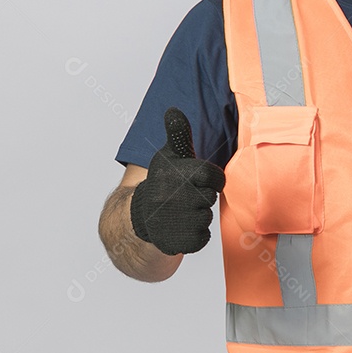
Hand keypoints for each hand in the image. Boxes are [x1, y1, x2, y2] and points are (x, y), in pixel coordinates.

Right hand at [130, 107, 225, 254]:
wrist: (139, 218)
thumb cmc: (162, 182)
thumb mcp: (168, 156)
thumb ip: (177, 134)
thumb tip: (173, 109)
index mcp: (175, 174)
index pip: (212, 176)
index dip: (209, 178)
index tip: (197, 179)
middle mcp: (172, 197)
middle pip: (209, 197)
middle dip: (200, 197)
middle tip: (183, 197)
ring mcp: (174, 221)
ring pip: (206, 218)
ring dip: (197, 216)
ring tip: (179, 212)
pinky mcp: (176, 242)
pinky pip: (202, 238)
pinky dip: (195, 235)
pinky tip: (181, 227)